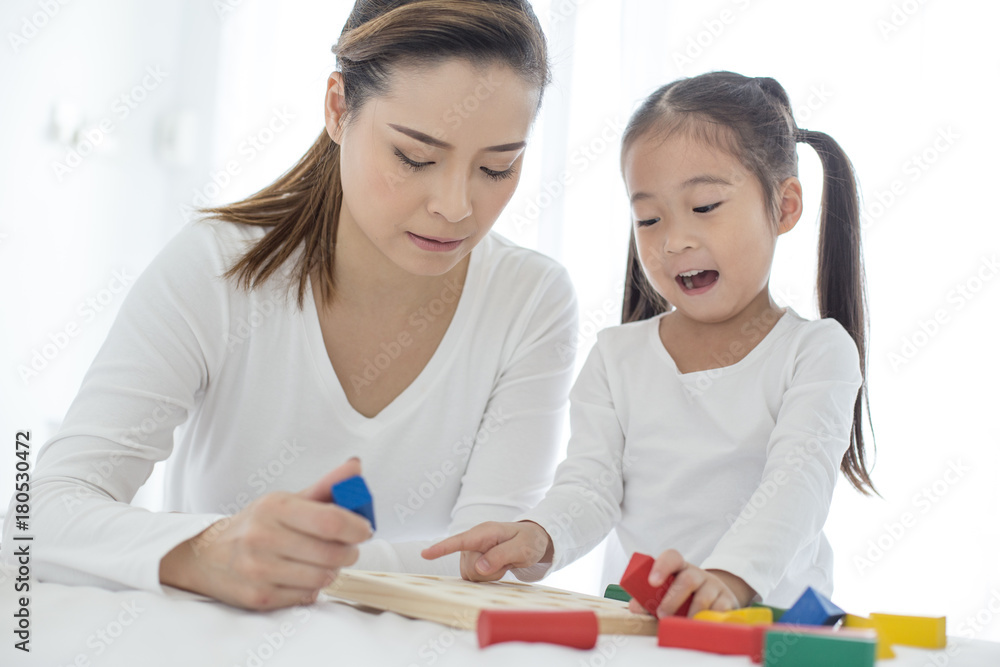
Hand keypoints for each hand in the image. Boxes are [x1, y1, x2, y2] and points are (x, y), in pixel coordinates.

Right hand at [159, 458, 372, 609]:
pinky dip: (312, 588)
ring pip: (321, 578)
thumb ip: (325, 486)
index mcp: (275, 507)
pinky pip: (305, 597)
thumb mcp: (286, 500)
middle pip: (331, 553)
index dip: (357, 527)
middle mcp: (263, 537)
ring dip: (331, 571)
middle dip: (349, 552)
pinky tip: (302, 576)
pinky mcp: (257, 597)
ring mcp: (258, 570)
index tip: (364, 530)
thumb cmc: (256, 525)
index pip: (330, 521)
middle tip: (347, 548)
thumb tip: (356, 466)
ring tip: (324, 562)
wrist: (206, 555)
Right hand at [421, 521, 553, 581]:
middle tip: (507, 561)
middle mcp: (474, 541)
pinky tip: (498, 568)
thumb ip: (501, 556)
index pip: (459, 540)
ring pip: (470, 575)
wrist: (534, 541)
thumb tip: (479, 568)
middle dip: (488, 572)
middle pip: (469, 567)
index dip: (442, 548)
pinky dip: (488, 578)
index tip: (425, 554)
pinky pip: (474, 579)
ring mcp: (473, 553)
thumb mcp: (522, 547)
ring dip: (489, 575)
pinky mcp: (474, 563)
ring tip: (504, 563)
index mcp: (484, 532)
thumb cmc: (529, 540)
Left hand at [628, 549, 755, 616]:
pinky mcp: (728, 600)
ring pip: (704, 597)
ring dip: (691, 614)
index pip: (671, 557)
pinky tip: (701, 628)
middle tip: (662, 615)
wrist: (715, 599)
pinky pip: (720, 611)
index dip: (661, 567)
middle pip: (688, 579)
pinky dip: (708, 621)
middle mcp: (698, 573)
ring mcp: (714, 586)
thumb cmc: (683, 597)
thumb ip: (648, 600)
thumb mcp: (666, 595)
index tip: (652, 582)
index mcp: (679, 568)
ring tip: (682, 627)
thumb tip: (635, 607)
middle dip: (673, 599)